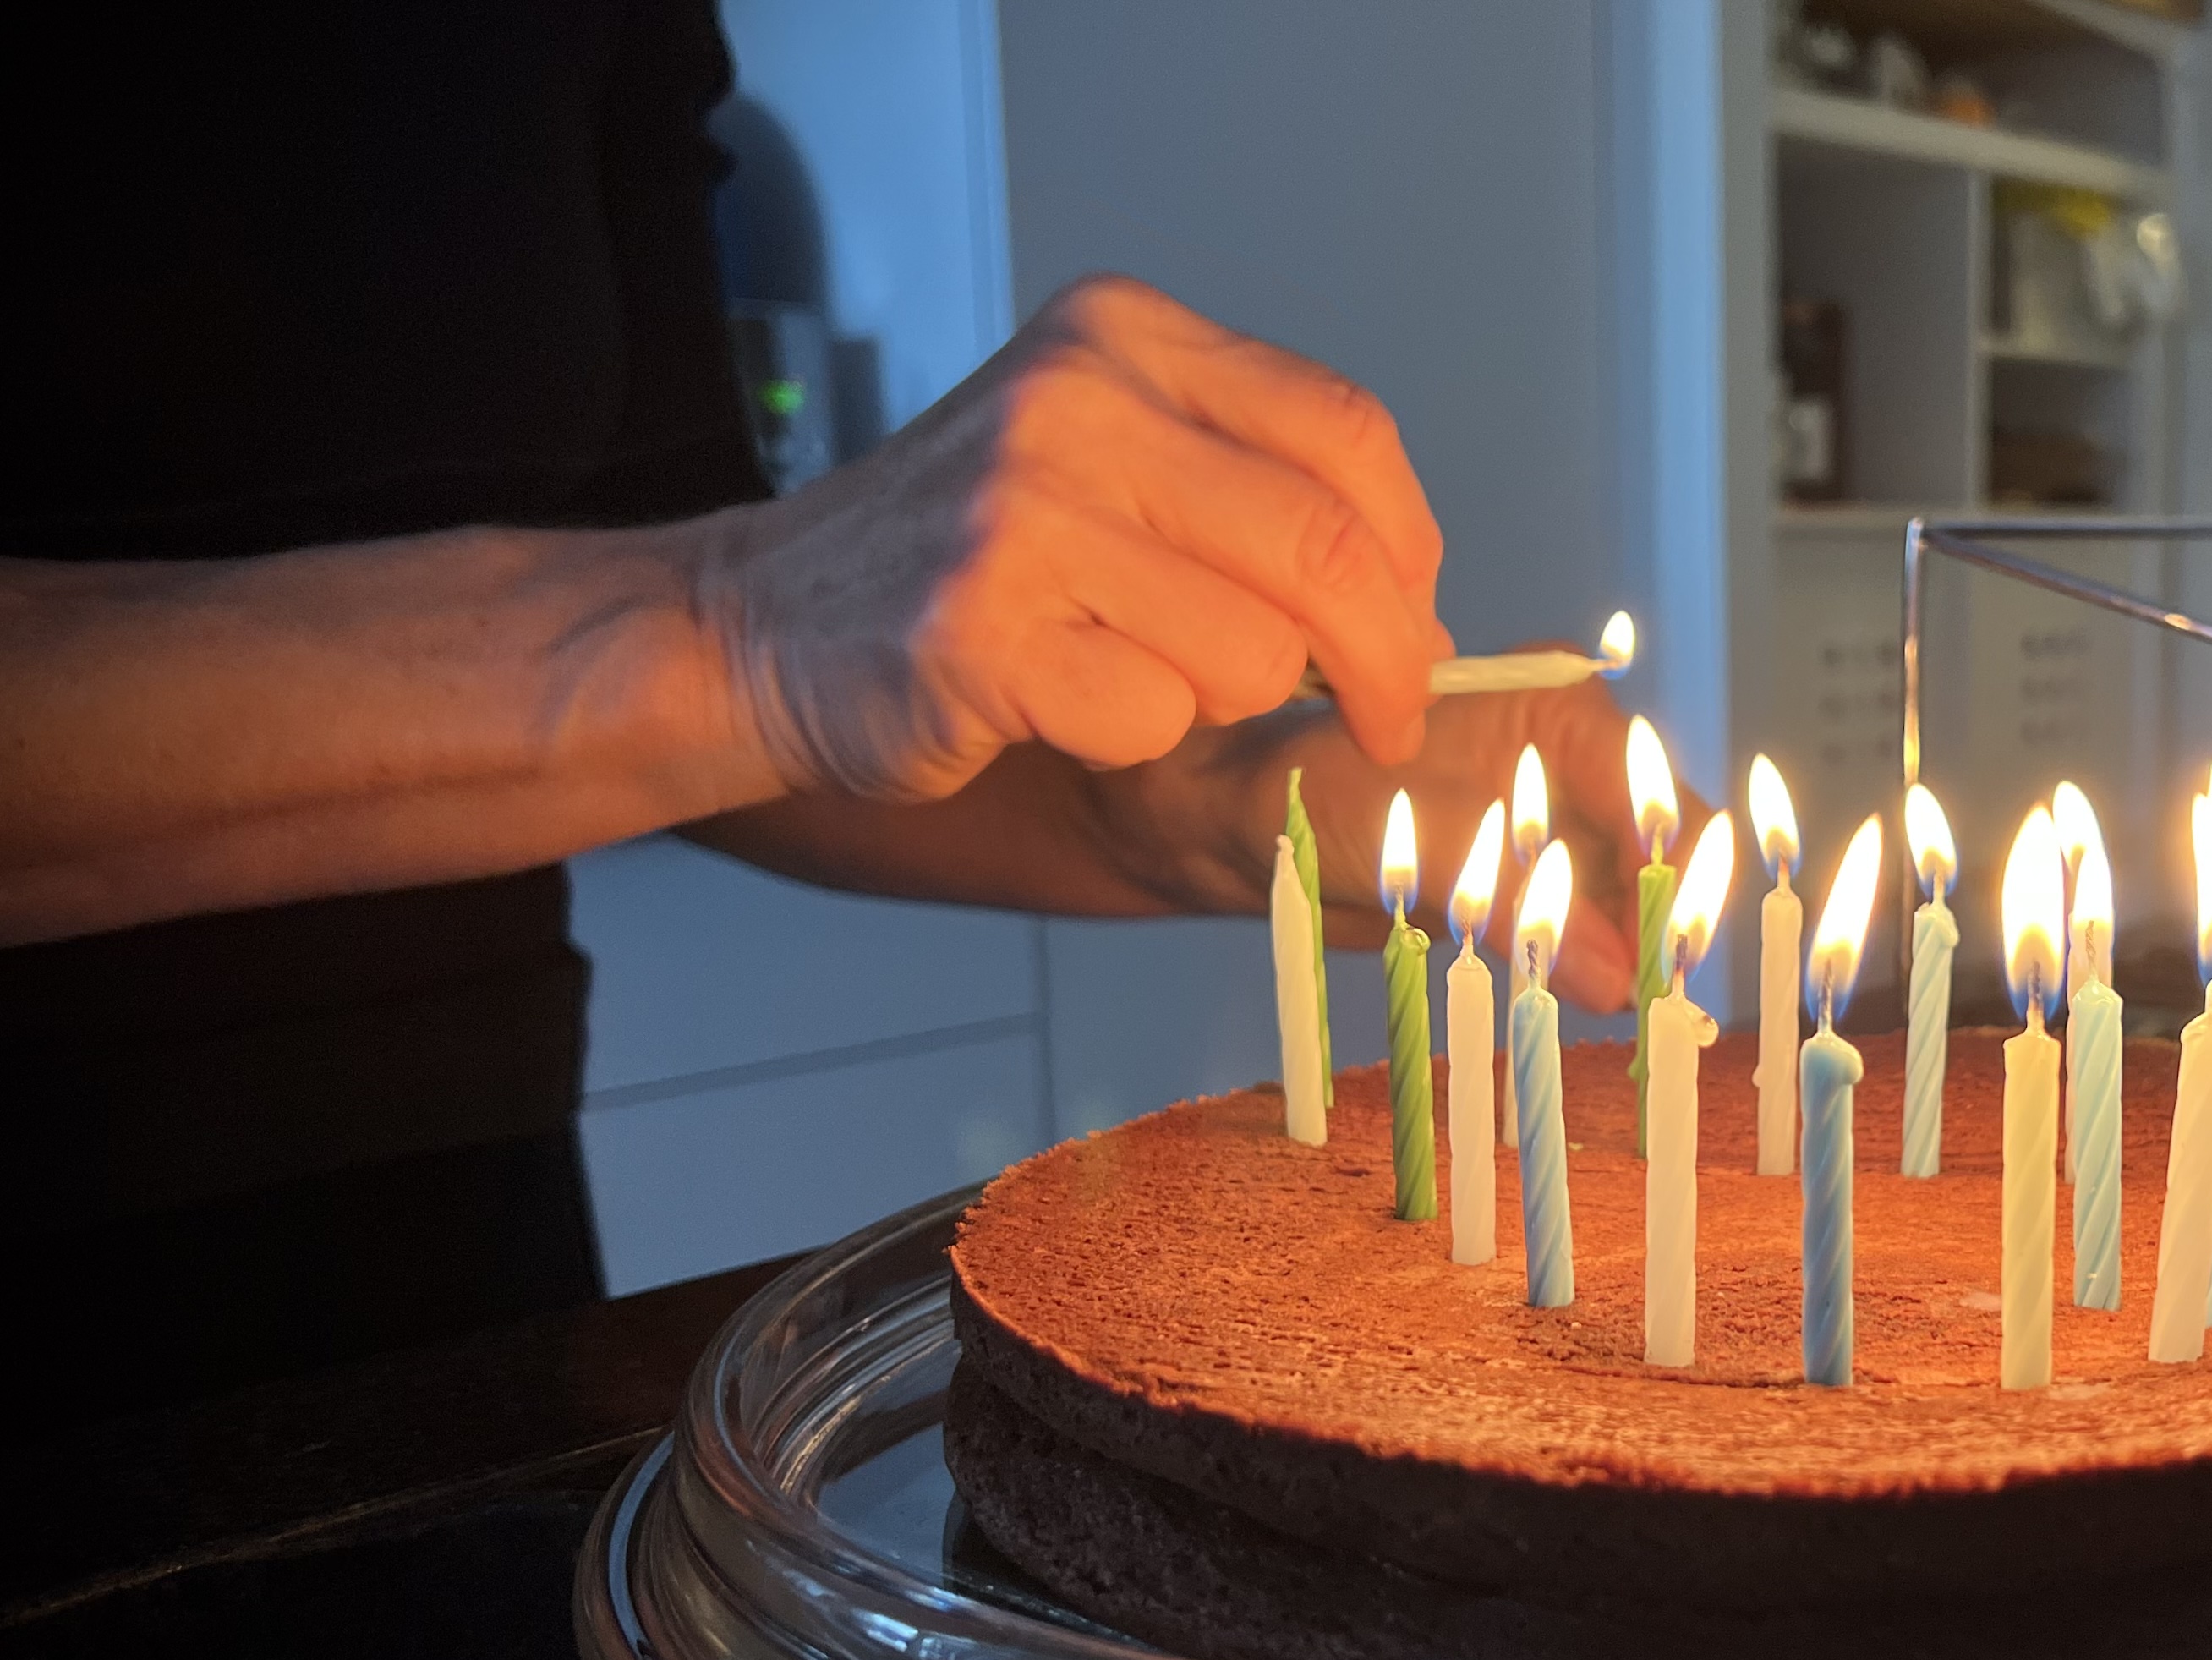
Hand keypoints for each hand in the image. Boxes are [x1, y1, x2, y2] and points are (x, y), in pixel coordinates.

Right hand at [695, 277, 1449, 801]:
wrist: (763, 622)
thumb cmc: (970, 558)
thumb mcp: (1113, 457)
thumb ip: (1258, 499)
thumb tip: (1418, 618)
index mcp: (1125, 337)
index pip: (1348, 434)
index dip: (1411, 555)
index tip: (1414, 632)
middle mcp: (1074, 401)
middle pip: (1325, 547)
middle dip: (1382, 662)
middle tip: (1382, 720)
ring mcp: (1019, 513)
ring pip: (1250, 653)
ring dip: (1221, 700)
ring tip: (1130, 673)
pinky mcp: (977, 632)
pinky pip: (1152, 719)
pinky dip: (1132, 740)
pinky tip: (1060, 704)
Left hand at [1096, 673, 1712, 1013]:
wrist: (1232, 823)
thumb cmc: (1302, 795)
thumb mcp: (1411, 843)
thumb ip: (1511, 901)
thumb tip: (1612, 979)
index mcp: (1564, 711)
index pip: (1664, 807)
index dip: (1677, 891)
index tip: (1667, 974)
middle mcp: (1575, 759)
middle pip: (1661, 858)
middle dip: (1652, 933)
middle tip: (1631, 1010)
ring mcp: (1554, 819)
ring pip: (1629, 901)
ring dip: (1613, 959)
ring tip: (1583, 1008)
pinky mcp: (1527, 875)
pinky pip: (1583, 928)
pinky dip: (1577, 968)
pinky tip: (1552, 997)